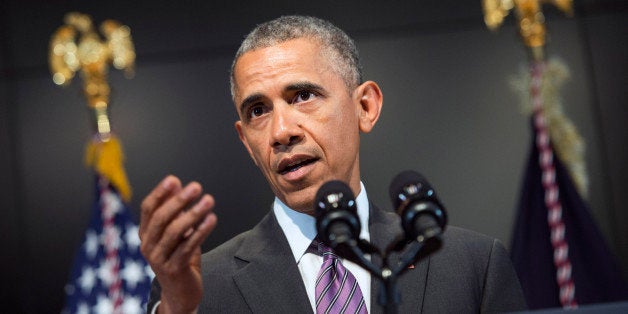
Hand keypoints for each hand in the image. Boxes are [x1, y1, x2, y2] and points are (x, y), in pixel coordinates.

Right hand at [139, 175, 216, 313]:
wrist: (181, 292)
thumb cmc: (179, 258)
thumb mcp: (176, 232)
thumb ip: (175, 210)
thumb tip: (177, 184)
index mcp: (146, 234)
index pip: (148, 209)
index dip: (160, 193)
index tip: (174, 179)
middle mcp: (148, 246)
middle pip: (161, 218)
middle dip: (179, 200)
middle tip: (196, 187)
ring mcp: (159, 259)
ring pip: (175, 232)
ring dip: (194, 213)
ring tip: (209, 200)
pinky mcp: (174, 269)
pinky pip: (188, 246)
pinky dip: (201, 231)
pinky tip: (212, 219)